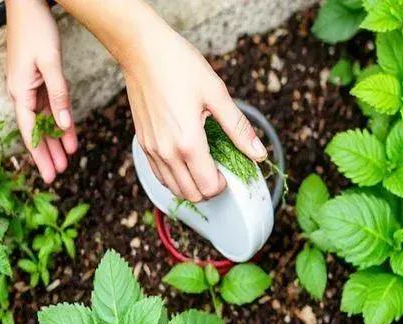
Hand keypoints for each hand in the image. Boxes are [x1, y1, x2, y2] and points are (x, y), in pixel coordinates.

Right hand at [5, 0, 77, 183]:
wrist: (28, 4)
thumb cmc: (36, 29)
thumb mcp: (50, 63)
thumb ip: (58, 94)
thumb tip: (63, 124)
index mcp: (19, 90)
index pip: (30, 131)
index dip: (40, 155)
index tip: (49, 176)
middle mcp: (20, 92)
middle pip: (35, 130)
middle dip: (47, 154)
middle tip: (57, 177)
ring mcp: (28, 86)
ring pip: (43, 120)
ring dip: (55, 140)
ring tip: (67, 161)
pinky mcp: (36, 79)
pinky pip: (48, 106)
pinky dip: (59, 120)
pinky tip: (69, 135)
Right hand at [118, 21, 266, 201]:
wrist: (142, 50)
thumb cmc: (179, 65)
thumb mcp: (217, 94)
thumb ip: (239, 128)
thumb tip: (260, 153)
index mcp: (188, 142)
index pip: (208, 187)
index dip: (224, 184)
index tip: (230, 170)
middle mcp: (166, 152)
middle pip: (191, 194)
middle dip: (209, 188)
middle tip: (219, 169)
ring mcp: (151, 149)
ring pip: (173, 188)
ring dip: (191, 185)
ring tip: (203, 164)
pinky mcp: (142, 142)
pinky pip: (159, 174)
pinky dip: (174, 176)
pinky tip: (186, 159)